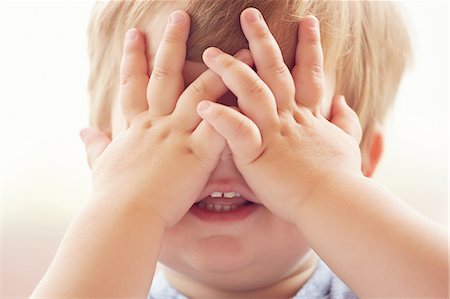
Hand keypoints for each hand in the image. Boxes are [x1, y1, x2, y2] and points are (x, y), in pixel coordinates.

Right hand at [79, 11, 252, 227]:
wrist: (123, 215)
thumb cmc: (112, 194)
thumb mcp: (99, 165)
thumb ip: (94, 146)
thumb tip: (82, 131)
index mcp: (136, 125)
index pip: (133, 82)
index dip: (133, 56)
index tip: (135, 33)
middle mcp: (157, 122)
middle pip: (164, 74)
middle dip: (171, 43)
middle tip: (180, 15)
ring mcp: (177, 135)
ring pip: (200, 92)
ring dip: (221, 69)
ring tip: (239, 48)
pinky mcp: (197, 153)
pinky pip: (220, 126)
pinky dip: (236, 109)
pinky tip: (253, 94)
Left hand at [196, 8, 362, 223]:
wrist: (332, 203)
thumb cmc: (338, 177)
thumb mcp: (346, 144)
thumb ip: (345, 120)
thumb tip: (342, 102)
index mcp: (306, 115)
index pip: (309, 71)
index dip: (309, 45)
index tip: (307, 21)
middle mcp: (288, 117)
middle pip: (275, 70)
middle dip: (262, 39)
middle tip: (248, 13)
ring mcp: (273, 133)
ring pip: (252, 92)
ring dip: (231, 70)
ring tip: (210, 52)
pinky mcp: (258, 155)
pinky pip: (237, 131)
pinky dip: (222, 118)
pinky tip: (203, 107)